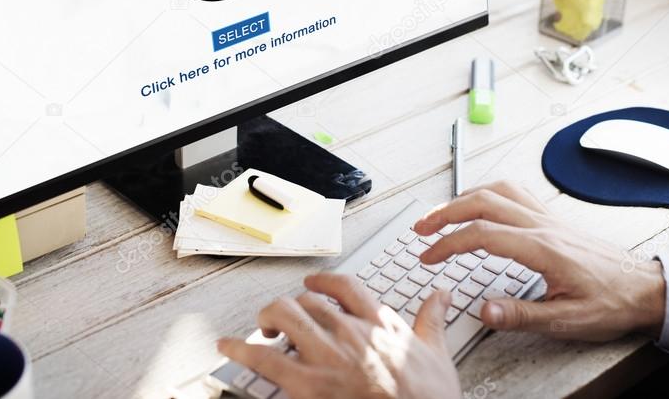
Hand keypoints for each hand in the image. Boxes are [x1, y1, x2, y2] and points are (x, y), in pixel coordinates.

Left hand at [217, 272, 460, 398]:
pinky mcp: (309, 385)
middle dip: (291, 306)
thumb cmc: (429, 398)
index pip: (344, 286)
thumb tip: (441, 295)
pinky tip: (228, 347)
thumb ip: (432, 320)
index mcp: (379, 322)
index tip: (313, 284)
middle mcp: (349, 332)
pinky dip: (241, 350)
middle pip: (307, 300)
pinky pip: (265, 359)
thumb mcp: (437, 354)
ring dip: (268, 319)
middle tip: (284, 319)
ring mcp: (327, 356)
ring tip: (263, 329)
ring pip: (285, 315)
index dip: (322, 281)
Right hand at [414, 181, 664, 341]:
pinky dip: (489, 192)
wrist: (645, 288)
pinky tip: (481, 202)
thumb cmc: (612, 303)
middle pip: (483, 202)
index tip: (429, 255)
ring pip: (498, 191)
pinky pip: (515, 192)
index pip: (482, 234)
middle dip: (445, 212)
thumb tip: (484, 310)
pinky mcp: (554, 218)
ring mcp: (548, 217)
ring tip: (442, 213)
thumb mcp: (568, 320)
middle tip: (421, 228)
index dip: (448, 243)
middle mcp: (542, 225)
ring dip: (464, 197)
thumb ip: (522, 315)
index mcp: (542, 248)